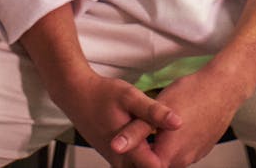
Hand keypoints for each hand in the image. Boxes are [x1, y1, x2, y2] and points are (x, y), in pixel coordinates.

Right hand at [56, 68, 181, 167]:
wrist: (76, 94)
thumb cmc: (101, 94)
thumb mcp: (130, 96)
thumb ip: (154, 111)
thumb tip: (178, 122)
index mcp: (129, 151)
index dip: (171, 156)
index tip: (179, 141)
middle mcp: (121, 161)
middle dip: (163, 156)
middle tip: (170, 136)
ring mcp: (116, 160)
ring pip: (140, 166)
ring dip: (152, 154)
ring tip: (159, 135)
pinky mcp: (113, 155)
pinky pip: (132, 162)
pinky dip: (142, 152)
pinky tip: (148, 135)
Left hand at [109, 63, 241, 167]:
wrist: (223, 88)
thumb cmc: (192, 95)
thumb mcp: (157, 109)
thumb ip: (135, 132)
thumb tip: (116, 146)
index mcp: (168, 155)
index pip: (142, 166)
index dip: (133, 157)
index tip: (128, 145)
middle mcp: (182, 161)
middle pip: (156, 165)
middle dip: (146, 153)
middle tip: (141, 134)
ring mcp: (194, 156)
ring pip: (170, 159)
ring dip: (160, 148)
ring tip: (156, 128)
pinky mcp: (201, 149)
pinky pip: (183, 153)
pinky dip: (174, 144)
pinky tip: (172, 127)